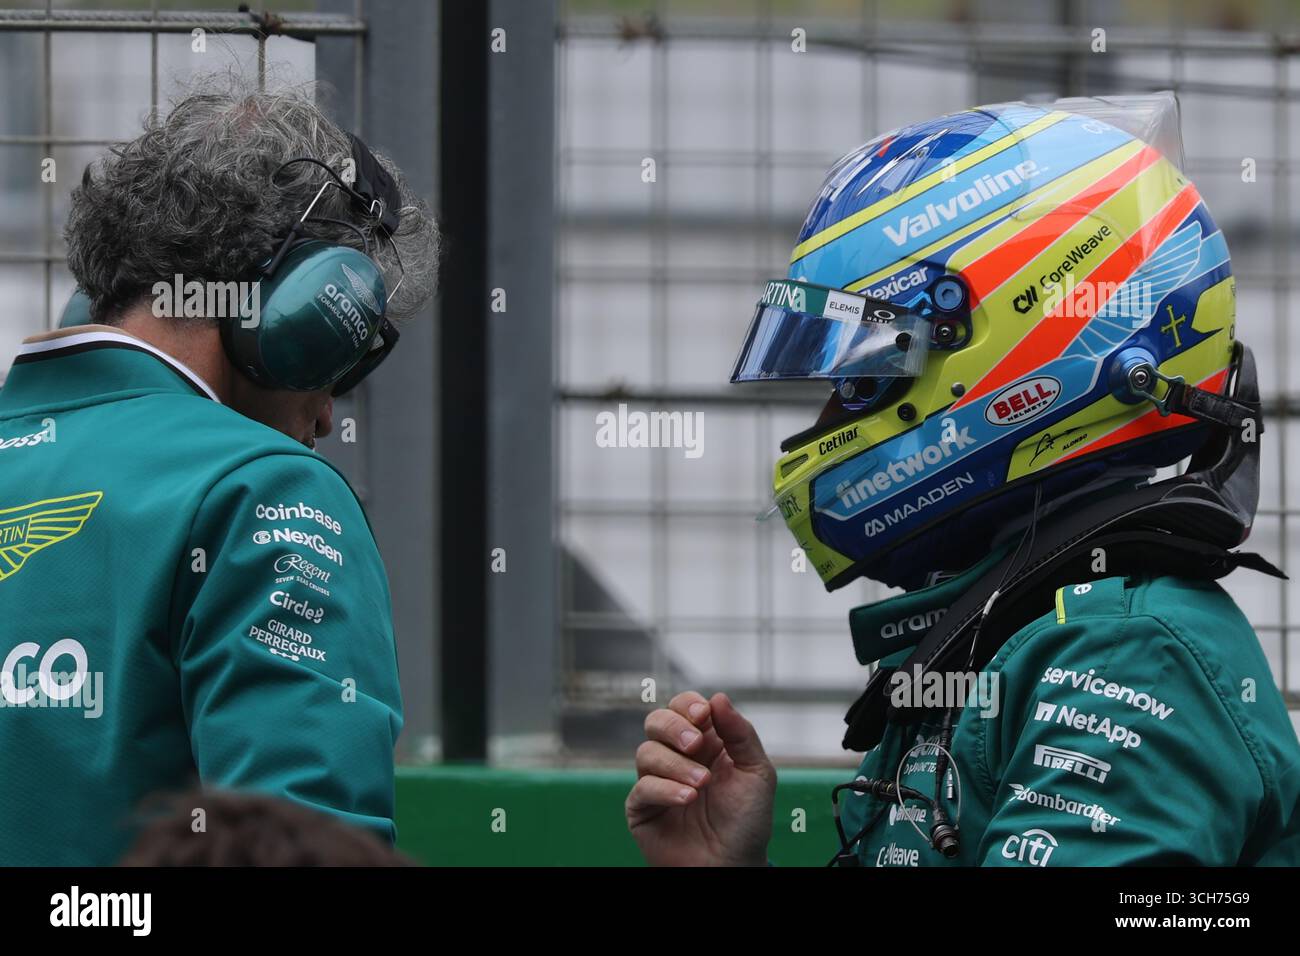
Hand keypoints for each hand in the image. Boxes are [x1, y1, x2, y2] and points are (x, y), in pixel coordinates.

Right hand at [626, 691, 776, 865]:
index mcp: (704, 742)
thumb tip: (718, 697)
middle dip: (675, 727)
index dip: (688, 705)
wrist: (734, 865)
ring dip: (676, 765)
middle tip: (696, 746)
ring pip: (646, 752)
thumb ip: (740, 733)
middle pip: (657, 721)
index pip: (684, 707)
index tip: (703, 715)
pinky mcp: (643, 808)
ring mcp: (657, 781)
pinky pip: (641, 787)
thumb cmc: (747, 821)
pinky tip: (688, 799)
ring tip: (701, 785)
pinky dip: (665, 789)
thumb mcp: (757, 772)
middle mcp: (677, 757)